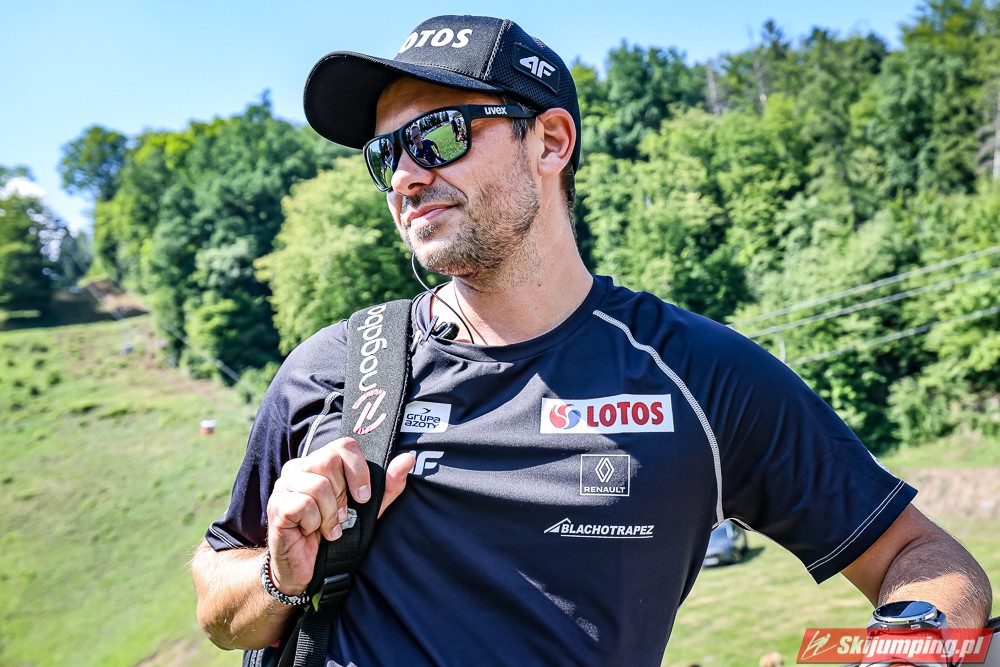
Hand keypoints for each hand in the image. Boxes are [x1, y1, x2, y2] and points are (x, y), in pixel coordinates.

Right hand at [264, 437, 413, 594]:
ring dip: (330, 513)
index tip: (364, 496)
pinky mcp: (277, 508)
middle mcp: (299, 469)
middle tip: (342, 516)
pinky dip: (315, 523)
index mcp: (320, 463)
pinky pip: (302, 504)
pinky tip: (313, 532)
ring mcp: (284, 487)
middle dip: (343, 494)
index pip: (343, 445)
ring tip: (329, 528)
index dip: (358, 469)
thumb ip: (387, 486)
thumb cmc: (337, 536)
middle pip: (329, 460)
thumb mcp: (368, 511)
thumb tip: (408, 459)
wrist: (309, 572)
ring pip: (317, 485)